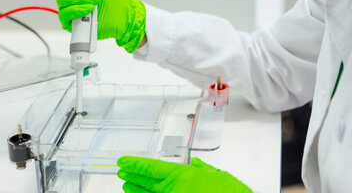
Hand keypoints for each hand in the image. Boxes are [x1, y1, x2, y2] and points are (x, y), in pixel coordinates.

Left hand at [117, 156, 251, 192]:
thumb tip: (196, 164)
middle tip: (121, 172)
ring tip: (126, 185)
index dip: (136, 164)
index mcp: (182, 175)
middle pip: (147, 182)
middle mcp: (173, 189)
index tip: (124, 162)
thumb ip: (203, 169)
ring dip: (137, 190)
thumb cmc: (230, 192)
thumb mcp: (216, 175)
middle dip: (134, 177)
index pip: (152, 168)